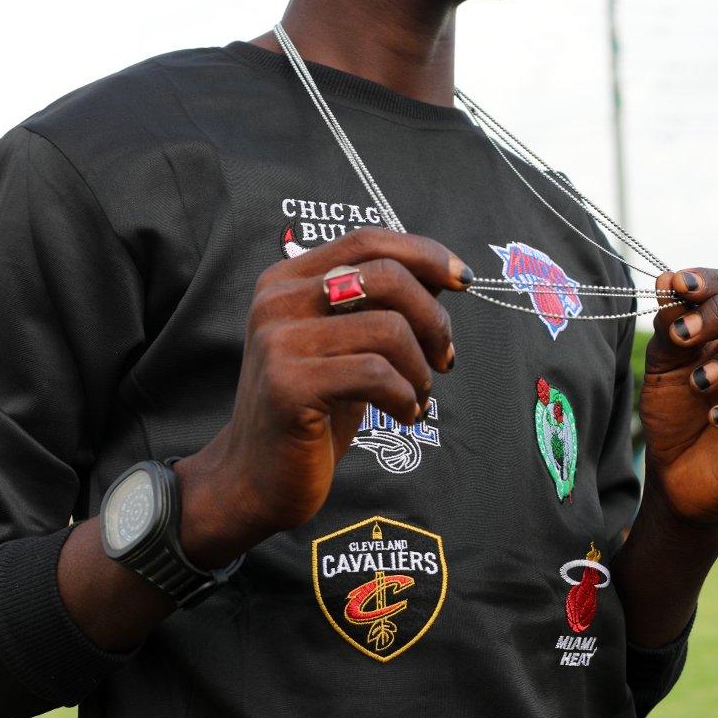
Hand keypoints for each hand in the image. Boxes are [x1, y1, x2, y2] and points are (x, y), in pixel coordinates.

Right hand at [175, 227, 470, 563]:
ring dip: (421, 368)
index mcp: (288, 279)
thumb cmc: (312, 408)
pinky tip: (404, 414)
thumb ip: (382, 303)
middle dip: (433, 318)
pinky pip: (376, 373)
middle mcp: (277, 300)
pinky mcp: (289, 385)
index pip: (367, 240)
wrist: (255, 477)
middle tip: (444, 357)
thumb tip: (444, 272)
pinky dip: (406, 396)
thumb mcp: (347, 344)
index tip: (462, 279)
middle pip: (384, 276)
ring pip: (388, 328)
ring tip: (418, 395)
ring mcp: (278, 341)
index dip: (423, 254)